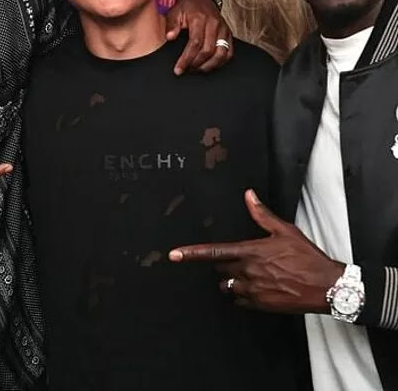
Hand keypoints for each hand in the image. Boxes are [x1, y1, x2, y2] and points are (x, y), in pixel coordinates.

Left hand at [165, 0, 232, 74]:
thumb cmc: (187, 8)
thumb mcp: (175, 13)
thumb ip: (171, 25)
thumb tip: (170, 37)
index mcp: (200, 19)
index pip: (195, 43)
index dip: (187, 59)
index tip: (179, 69)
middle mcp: (214, 24)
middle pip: (208, 51)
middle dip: (196, 64)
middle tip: (186, 70)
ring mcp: (223, 29)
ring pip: (221, 53)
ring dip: (208, 65)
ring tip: (196, 69)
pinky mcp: (228, 34)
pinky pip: (229, 52)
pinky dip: (220, 62)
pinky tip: (209, 65)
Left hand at [168, 189, 343, 313]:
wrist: (327, 286)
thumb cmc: (307, 258)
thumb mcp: (285, 231)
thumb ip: (261, 214)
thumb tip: (248, 195)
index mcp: (250, 252)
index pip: (213, 253)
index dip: (191, 254)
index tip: (174, 255)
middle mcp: (247, 272)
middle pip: (220, 268)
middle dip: (224, 263)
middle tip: (242, 259)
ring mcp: (253, 290)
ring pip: (227, 285)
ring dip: (232, 280)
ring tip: (251, 274)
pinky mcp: (261, 305)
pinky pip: (240, 300)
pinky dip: (243, 294)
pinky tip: (257, 287)